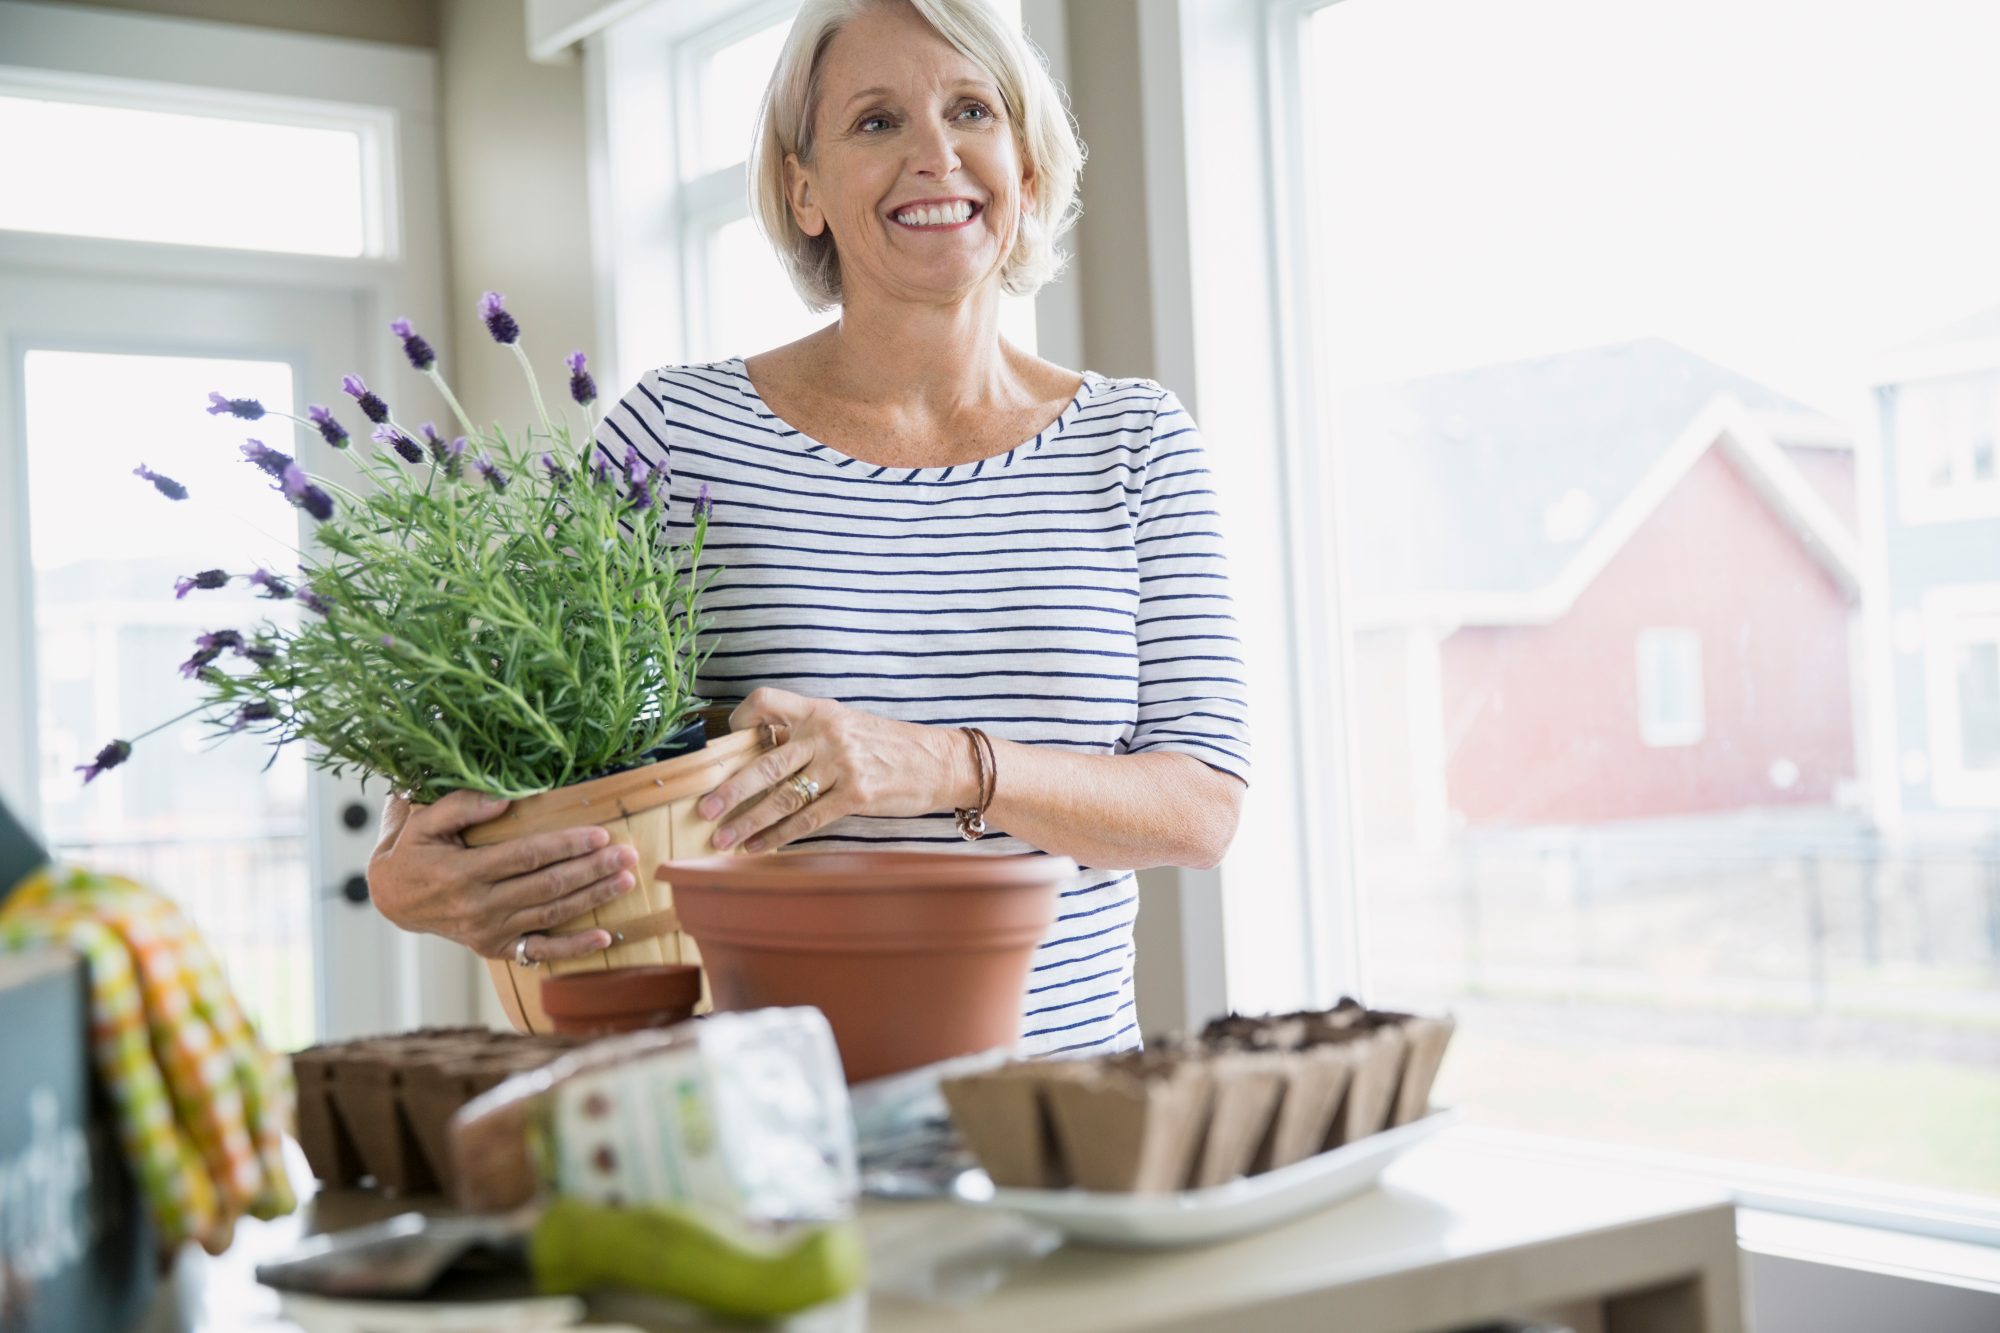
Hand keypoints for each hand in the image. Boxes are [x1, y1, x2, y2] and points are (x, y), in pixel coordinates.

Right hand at [367, 789, 639, 961]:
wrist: (392, 900)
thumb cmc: (413, 852)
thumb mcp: (423, 822)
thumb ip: (461, 806)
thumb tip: (506, 797)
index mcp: (463, 873)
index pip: (526, 856)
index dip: (566, 846)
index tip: (600, 834)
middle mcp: (479, 906)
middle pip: (548, 885)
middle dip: (592, 869)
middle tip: (627, 854)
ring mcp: (489, 931)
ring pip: (551, 913)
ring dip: (593, 898)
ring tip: (626, 881)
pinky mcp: (495, 949)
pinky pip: (540, 951)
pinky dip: (575, 947)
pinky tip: (605, 937)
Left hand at [697, 688, 975, 852]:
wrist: (941, 761)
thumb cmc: (892, 746)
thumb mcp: (850, 725)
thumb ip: (811, 735)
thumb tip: (765, 753)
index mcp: (821, 710)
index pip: (768, 701)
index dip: (741, 718)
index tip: (726, 741)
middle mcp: (827, 733)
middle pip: (764, 761)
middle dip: (730, 789)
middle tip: (704, 808)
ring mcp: (842, 764)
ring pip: (781, 796)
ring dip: (748, 821)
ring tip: (723, 838)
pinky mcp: (856, 794)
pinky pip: (807, 819)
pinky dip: (779, 836)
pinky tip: (760, 847)